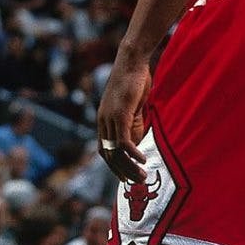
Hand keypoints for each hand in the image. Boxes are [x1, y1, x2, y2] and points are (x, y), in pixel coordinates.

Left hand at [96, 49, 149, 181]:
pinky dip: (132, 153)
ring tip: (142, 176)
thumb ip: (135, 123)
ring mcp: (109, 119)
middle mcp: (102, 122)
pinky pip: (123, 140)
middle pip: (108, 155)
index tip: (126, 176)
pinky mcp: (119, 115)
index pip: (104, 150)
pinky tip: (142, 159)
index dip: (114, 166)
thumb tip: (138, 142)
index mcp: (104, 121)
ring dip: (128, 166)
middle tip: (135, 182)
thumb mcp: (135, 107)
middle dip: (122, 171)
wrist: (132, 62)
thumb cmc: (135, 81)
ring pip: (115, 151)